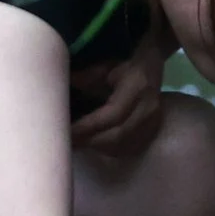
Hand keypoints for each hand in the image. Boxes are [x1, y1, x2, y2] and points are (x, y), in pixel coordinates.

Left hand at [69, 40, 166, 157]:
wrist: (151, 66)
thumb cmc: (125, 65)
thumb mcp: (105, 67)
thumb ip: (86, 78)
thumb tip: (60, 89)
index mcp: (137, 87)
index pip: (113, 114)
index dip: (90, 126)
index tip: (68, 130)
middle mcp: (148, 108)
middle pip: (118, 134)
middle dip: (91, 140)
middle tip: (68, 142)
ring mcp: (153, 121)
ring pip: (123, 144)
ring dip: (98, 147)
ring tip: (78, 144)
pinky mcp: (152, 130)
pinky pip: (129, 148)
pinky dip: (109, 150)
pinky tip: (95, 145)